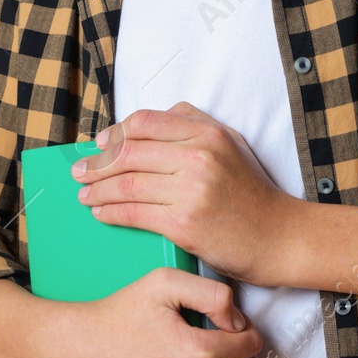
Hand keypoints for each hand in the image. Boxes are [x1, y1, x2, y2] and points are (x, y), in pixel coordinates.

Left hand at [72, 102, 293, 286]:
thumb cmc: (252, 193)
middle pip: (130, 152)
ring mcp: (191, 191)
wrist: (277, 237)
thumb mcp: (231, 145)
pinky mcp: (184, 224)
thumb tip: (149, 121)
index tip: (100, 145)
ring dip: (97, 189)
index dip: (115, 133)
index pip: (145, 122)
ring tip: (84, 195)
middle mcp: (198, 156)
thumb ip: (194, 124)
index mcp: (208, 133)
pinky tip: (100, 212)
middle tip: (80, 172)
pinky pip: (134, 213)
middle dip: (96, 163)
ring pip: (127, 183)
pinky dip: (110, 212)